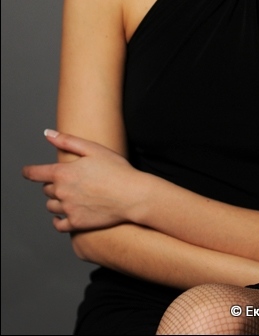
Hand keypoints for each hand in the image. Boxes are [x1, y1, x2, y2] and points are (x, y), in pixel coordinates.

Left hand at [22, 130, 138, 231]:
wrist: (132, 195)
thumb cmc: (116, 169)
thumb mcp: (93, 149)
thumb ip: (67, 141)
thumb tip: (48, 134)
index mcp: (63, 172)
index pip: (36, 173)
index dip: (29, 172)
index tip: (27, 172)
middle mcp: (62, 192)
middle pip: (46, 189)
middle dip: (53, 184)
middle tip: (70, 179)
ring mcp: (68, 209)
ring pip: (51, 206)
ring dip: (56, 200)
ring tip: (70, 195)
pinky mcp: (76, 223)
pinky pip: (58, 224)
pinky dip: (58, 219)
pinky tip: (64, 214)